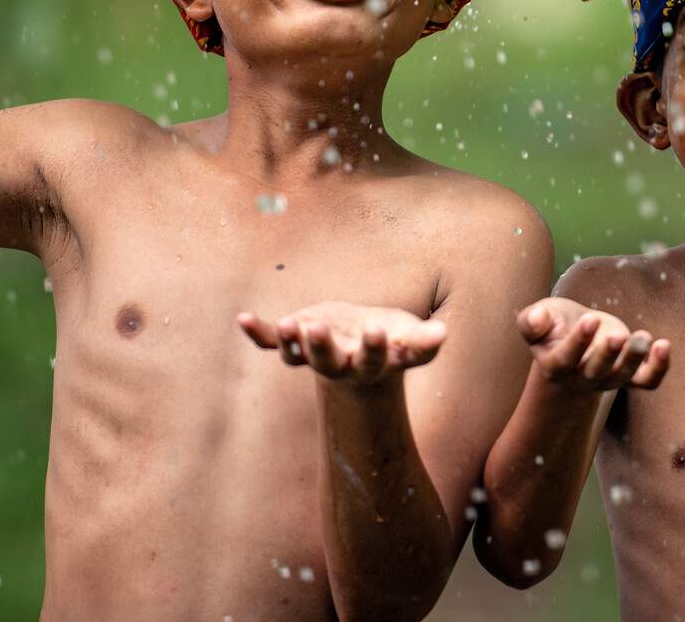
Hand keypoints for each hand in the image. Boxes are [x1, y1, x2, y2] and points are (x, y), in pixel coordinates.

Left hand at [237, 301, 446, 385]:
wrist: (363, 343)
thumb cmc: (392, 338)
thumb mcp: (409, 336)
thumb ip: (423, 340)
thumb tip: (442, 333)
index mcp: (371, 363)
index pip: (374, 357)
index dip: (374, 346)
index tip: (376, 330)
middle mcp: (340, 365)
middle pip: (328, 362)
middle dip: (322, 347)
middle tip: (317, 329)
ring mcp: (314, 354)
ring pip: (298, 356)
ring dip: (290, 342)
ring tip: (287, 324)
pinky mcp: (296, 342)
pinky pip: (271, 343)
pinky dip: (257, 333)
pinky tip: (243, 318)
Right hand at [518, 297, 669, 392]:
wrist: (572, 338)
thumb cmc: (552, 325)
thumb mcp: (537, 318)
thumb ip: (532, 321)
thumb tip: (535, 319)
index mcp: (556, 364)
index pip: (567, 358)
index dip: (578, 341)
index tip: (589, 319)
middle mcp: (583, 376)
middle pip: (597, 371)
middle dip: (608, 353)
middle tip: (618, 335)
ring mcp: (608, 378)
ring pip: (624, 375)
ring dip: (635, 358)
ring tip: (644, 337)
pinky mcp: (629, 374)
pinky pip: (647, 380)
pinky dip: (658, 368)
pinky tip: (664, 346)